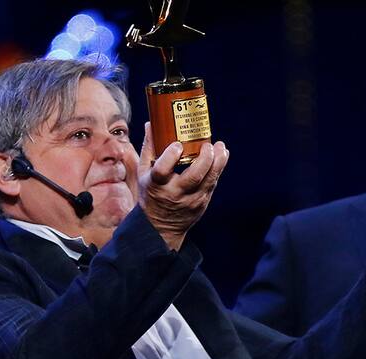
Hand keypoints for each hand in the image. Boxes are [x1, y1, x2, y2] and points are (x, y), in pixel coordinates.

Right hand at [137, 122, 228, 249]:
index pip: (162, 171)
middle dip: (204, 159)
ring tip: (220, 147)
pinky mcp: (202, 203)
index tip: (177, 144)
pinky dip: (218, 169)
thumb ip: (148, 148)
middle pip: (193, 177)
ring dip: (218, 162)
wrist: (160, 227)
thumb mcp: (144, 174)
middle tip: (207, 145)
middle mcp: (174, 194)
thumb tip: (151, 124)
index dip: (170, 156)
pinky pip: (212, 184)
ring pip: (208, 181)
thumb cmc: (151, 194)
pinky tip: (221, 155)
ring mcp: (190, 200)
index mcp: (156, 185)